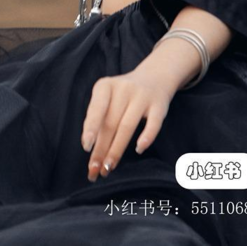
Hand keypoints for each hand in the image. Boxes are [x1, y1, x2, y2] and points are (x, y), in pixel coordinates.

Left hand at [81, 65, 176, 181]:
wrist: (154, 76)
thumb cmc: (123, 94)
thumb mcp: (108, 97)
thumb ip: (99, 118)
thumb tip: (90, 148)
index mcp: (105, 86)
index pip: (96, 110)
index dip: (91, 128)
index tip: (86, 147)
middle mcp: (123, 89)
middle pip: (110, 123)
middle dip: (101, 148)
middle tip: (94, 170)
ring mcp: (142, 97)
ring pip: (127, 126)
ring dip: (117, 149)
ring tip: (109, 167)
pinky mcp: (160, 105)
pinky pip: (154, 123)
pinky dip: (146, 137)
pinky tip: (138, 149)